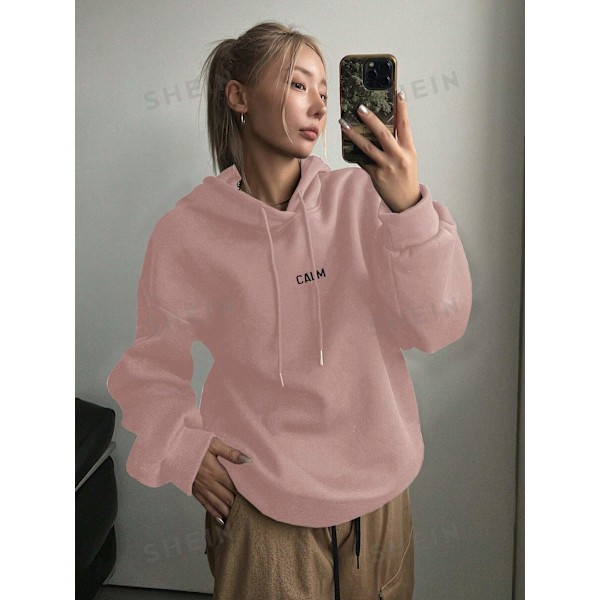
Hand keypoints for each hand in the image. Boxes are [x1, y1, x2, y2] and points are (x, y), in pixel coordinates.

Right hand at [192, 436, 250, 521]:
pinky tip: (219, 517)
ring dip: (226, 512)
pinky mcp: (193, 489)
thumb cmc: (195, 443)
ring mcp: (201, 488)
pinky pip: (205, 503)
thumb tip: (247, 460)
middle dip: (235, 506)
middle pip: (226, 498)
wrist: (173, 449)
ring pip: (216, 503)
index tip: (251, 503)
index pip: (232, 487)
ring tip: (235, 520)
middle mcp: (209, 483)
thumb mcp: (214, 444)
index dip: (242, 496)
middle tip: (246, 515)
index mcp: (216, 472)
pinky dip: (213, 511)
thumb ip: (231, 453)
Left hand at [339, 91, 420, 211]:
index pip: (405, 125)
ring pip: (367, 147)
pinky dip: (354, 152)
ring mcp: (385, 166)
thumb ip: (399, 143)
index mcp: (408, 150)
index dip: (402, 108)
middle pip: (383, 133)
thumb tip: (382, 126)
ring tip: (343, 124)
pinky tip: (345, 143)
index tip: (398, 93)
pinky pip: (362, 160)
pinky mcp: (375, 175)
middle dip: (371, 119)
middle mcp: (397, 157)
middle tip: (360, 107)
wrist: (406, 201)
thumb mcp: (409, 157)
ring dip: (353, 134)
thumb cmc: (406, 177)